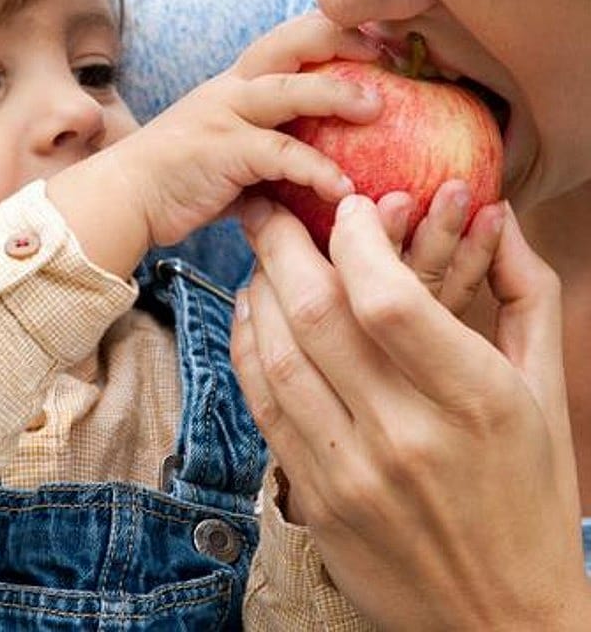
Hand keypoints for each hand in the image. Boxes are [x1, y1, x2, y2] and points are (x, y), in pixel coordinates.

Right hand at [108, 12, 382, 246]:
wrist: (123, 197)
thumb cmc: (184, 178)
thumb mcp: (233, 148)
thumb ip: (274, 145)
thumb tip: (329, 164)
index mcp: (239, 82)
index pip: (292, 38)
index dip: (337, 31)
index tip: (382, 41)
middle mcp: (233, 87)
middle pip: (292, 41)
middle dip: (342, 37)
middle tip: (389, 51)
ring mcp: (224, 115)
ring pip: (289, 90)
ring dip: (337, 95)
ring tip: (378, 108)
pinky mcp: (221, 151)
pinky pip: (279, 155)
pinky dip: (315, 169)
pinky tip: (342, 189)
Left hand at [231, 194, 588, 630]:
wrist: (504, 617)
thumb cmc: (534, 492)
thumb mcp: (546, 387)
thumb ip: (525, 290)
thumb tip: (497, 212)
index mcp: (474, 401)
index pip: (390, 299)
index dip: (358, 237)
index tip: (349, 207)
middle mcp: (405, 437)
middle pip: (316, 316)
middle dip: (283, 243)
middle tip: (271, 206)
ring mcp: (352, 475)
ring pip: (276, 356)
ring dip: (258, 290)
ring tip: (261, 255)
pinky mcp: (317, 502)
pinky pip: (264, 407)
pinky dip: (249, 349)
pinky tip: (255, 315)